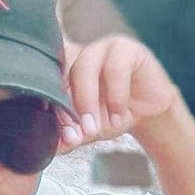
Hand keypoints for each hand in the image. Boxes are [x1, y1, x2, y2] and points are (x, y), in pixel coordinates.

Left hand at [57, 35, 177, 152]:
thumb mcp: (88, 130)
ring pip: (84, 68)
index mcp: (61, 70)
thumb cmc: (113, 115)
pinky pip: (115, 69)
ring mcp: (101, 48)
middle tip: (75, 135)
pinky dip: (115, 97)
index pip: (45, 84)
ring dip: (87, 102)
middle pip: (60, 74)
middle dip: (66, 108)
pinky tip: (117, 117)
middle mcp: (77, 55)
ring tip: (95, 129)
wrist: (149, 113)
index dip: (49, 109)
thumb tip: (54, 147)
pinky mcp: (127, 49)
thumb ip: (70, 135)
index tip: (59, 135)